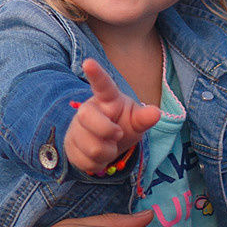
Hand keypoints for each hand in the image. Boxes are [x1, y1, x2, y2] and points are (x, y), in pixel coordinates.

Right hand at [66, 58, 163, 172]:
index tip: (88, 62)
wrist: (107, 144)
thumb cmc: (123, 125)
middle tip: (118, 134)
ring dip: (106, 153)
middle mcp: (88, 109)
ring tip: (110, 147)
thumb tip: (156, 113)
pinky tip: (99, 156)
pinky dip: (98, 164)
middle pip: (86, 116)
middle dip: (106, 130)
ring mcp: (77, 128)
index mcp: (106, 98)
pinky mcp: (70, 145)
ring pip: (90, 146)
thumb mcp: (136, 121)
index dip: (96, 74)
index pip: (102, 84)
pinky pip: (84, 160)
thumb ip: (144, 118)